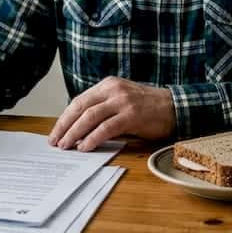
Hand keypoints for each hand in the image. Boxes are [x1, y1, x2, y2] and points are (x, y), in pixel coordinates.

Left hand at [47, 76, 174, 151]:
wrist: (176, 107)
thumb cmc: (148, 108)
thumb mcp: (121, 102)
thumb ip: (102, 112)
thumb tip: (78, 133)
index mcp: (108, 85)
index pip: (79, 101)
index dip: (65, 118)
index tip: (55, 132)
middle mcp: (113, 90)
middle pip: (80, 107)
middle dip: (65, 126)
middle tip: (55, 142)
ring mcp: (123, 101)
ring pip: (90, 117)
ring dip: (74, 133)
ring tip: (66, 146)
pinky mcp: (132, 115)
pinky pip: (106, 127)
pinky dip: (93, 138)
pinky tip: (85, 147)